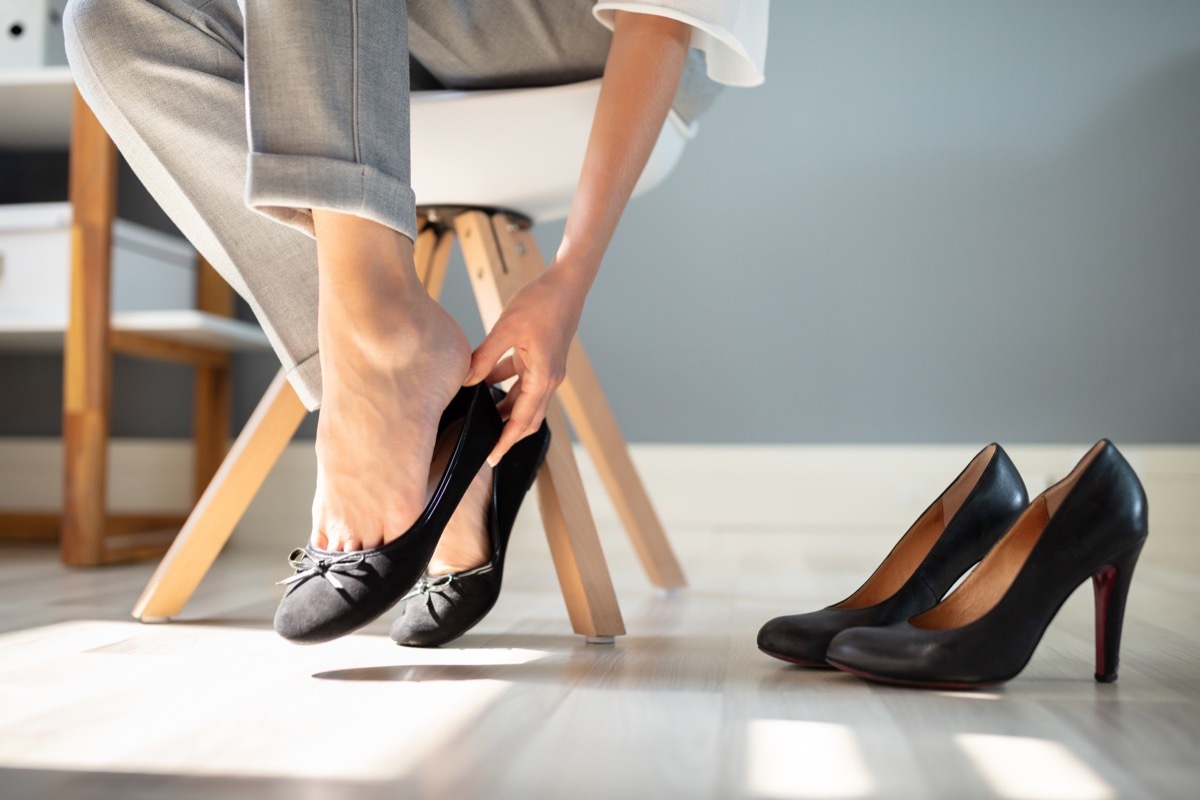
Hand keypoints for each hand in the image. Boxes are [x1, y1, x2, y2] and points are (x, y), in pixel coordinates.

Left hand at [464, 267, 586, 464]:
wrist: (565, 284)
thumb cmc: (541, 302)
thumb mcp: (506, 329)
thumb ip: (485, 357)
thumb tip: (466, 380)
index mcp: (543, 377)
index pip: (523, 419)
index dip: (506, 441)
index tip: (492, 457)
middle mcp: (549, 379)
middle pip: (528, 418)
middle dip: (508, 435)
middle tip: (487, 451)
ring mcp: (548, 370)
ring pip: (525, 402)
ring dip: (506, 412)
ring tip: (481, 420)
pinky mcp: (543, 360)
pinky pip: (523, 382)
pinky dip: (506, 387)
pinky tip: (485, 385)